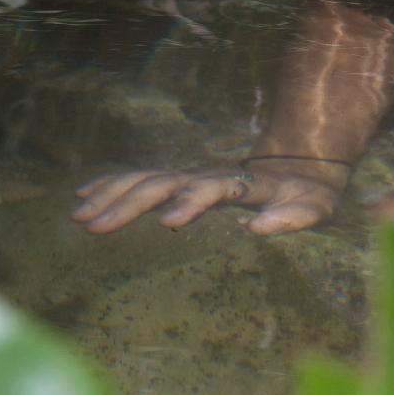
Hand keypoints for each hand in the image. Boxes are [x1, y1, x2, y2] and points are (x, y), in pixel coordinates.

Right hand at [71, 159, 346, 234]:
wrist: (302, 166)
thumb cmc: (309, 195)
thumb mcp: (315, 208)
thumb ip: (293, 217)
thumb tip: (260, 228)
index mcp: (244, 184)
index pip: (214, 189)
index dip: (192, 202)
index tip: (168, 223)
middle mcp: (211, 175)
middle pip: (167, 182)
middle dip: (130, 203)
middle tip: (95, 227)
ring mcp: (194, 174)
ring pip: (147, 178)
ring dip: (112, 193)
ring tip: (79, 215)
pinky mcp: (182, 179)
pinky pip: (142, 178)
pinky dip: (112, 183)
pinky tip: (84, 195)